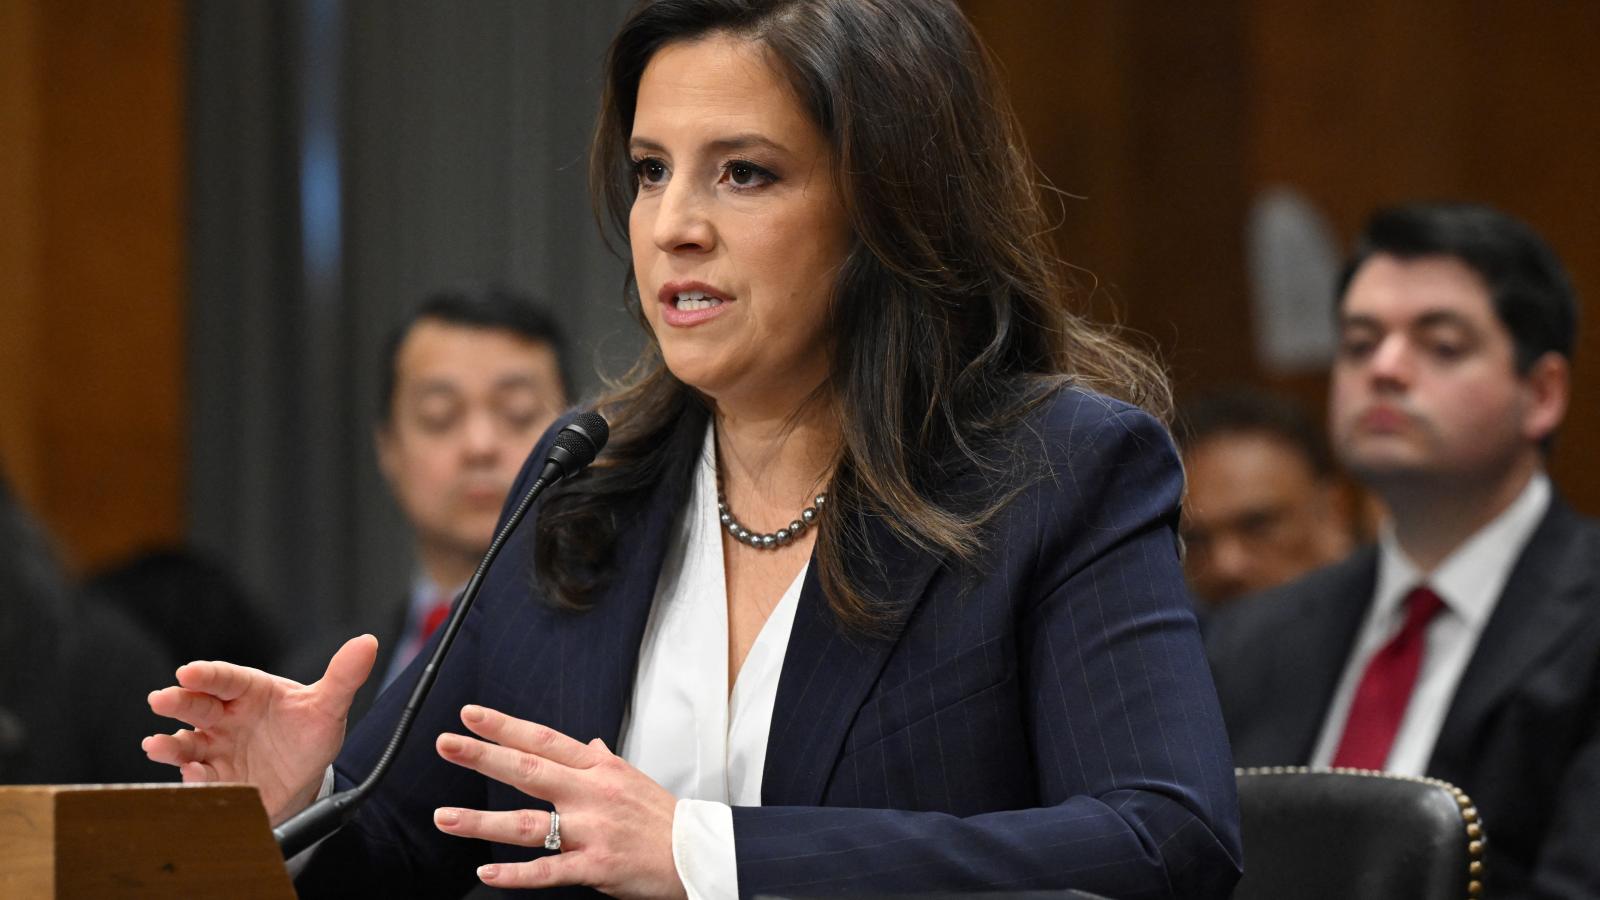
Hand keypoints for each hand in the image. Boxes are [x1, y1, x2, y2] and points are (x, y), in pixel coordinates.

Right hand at [143, 634, 377, 824]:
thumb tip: (367, 642)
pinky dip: (191, 776)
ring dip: (171, 745)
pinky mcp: (216, 778)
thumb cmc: (309, 734)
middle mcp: (227, 717)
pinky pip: (199, 777)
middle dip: (178, 701)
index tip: (188, 671)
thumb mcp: (328, 707)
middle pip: (198, 705)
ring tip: (156, 746)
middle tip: (161, 699)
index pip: (226, 678)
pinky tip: (191, 774)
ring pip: (187, 742)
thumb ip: (343, 677)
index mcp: (250, 691)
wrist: (305, 779)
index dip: (207, 674)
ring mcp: (217, 748)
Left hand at [432, 705, 685, 898]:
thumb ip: (600, 761)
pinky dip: (515, 874)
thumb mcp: (630, 778)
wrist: (696, 852)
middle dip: (483, 756)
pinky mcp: (595, 866)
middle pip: (528, 770)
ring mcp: (591, 830)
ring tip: (445, 817)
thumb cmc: (660, 816)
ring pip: (527, 824)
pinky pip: (548, 870)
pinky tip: (487, 871)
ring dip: (482, 822)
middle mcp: (590, 794)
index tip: (471, 715)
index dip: (505, 726)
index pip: (543, 740)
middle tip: (447, 745)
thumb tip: (586, 744)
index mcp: (597, 768)